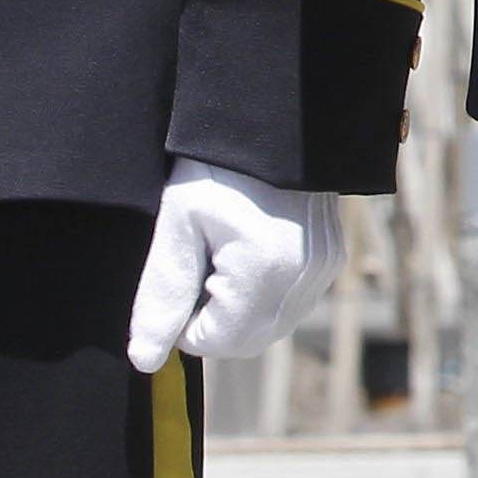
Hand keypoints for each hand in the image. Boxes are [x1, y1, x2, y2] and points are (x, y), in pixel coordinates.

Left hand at [124, 159, 341, 370]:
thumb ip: (162, 294)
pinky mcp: (332, 257)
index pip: (216, 342)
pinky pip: (291, 304)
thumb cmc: (215, 163)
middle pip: (247, 342)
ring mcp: (324, 267)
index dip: (184, 320)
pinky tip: (249, 251)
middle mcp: (305, 275)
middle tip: (200, 261)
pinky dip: (263, 294)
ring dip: (239, 310)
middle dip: (213, 318)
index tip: (182, 269)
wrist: (271, 116)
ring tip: (224, 252)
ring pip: (270, 327)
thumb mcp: (177, 222)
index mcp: (265, 269)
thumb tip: (145, 360)